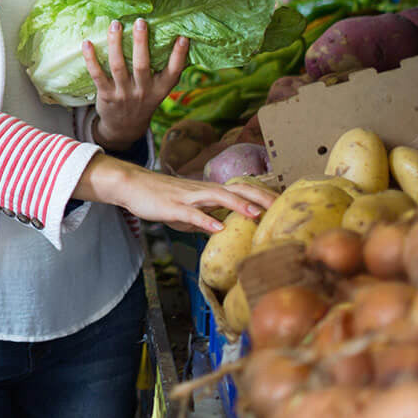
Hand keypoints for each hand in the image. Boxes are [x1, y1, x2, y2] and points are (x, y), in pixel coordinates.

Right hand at [76, 154, 277, 233]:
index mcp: (209, 191)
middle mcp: (202, 190)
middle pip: (237, 189)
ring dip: (237, 205)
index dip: (263, 196)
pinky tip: (218, 229)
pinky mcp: (172, 206)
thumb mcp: (189, 212)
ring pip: (216, 197)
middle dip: (260, 197)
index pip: (243, 190)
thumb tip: (224, 233)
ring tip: (256, 214)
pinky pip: (191, 213)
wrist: (131, 185)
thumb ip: (207, 219)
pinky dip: (206, 220)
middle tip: (282, 208)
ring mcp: (187, 197)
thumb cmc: (160, 198)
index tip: (286, 205)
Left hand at [84, 18, 188, 150]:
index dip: (179, 55)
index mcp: (160, 88)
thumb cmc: (143, 99)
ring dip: (116, 44)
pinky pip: (97, 75)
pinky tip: (87, 43)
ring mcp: (124, 94)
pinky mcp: (106, 95)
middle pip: (142, 65)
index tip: (182, 37)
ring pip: (118, 66)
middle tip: (140, 22)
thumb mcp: (158, 89)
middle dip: (141, 42)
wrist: (125, 127)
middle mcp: (143, 91)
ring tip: (115, 24)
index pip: (173, 71)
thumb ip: (164, 70)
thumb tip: (173, 38)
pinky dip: (91, 59)